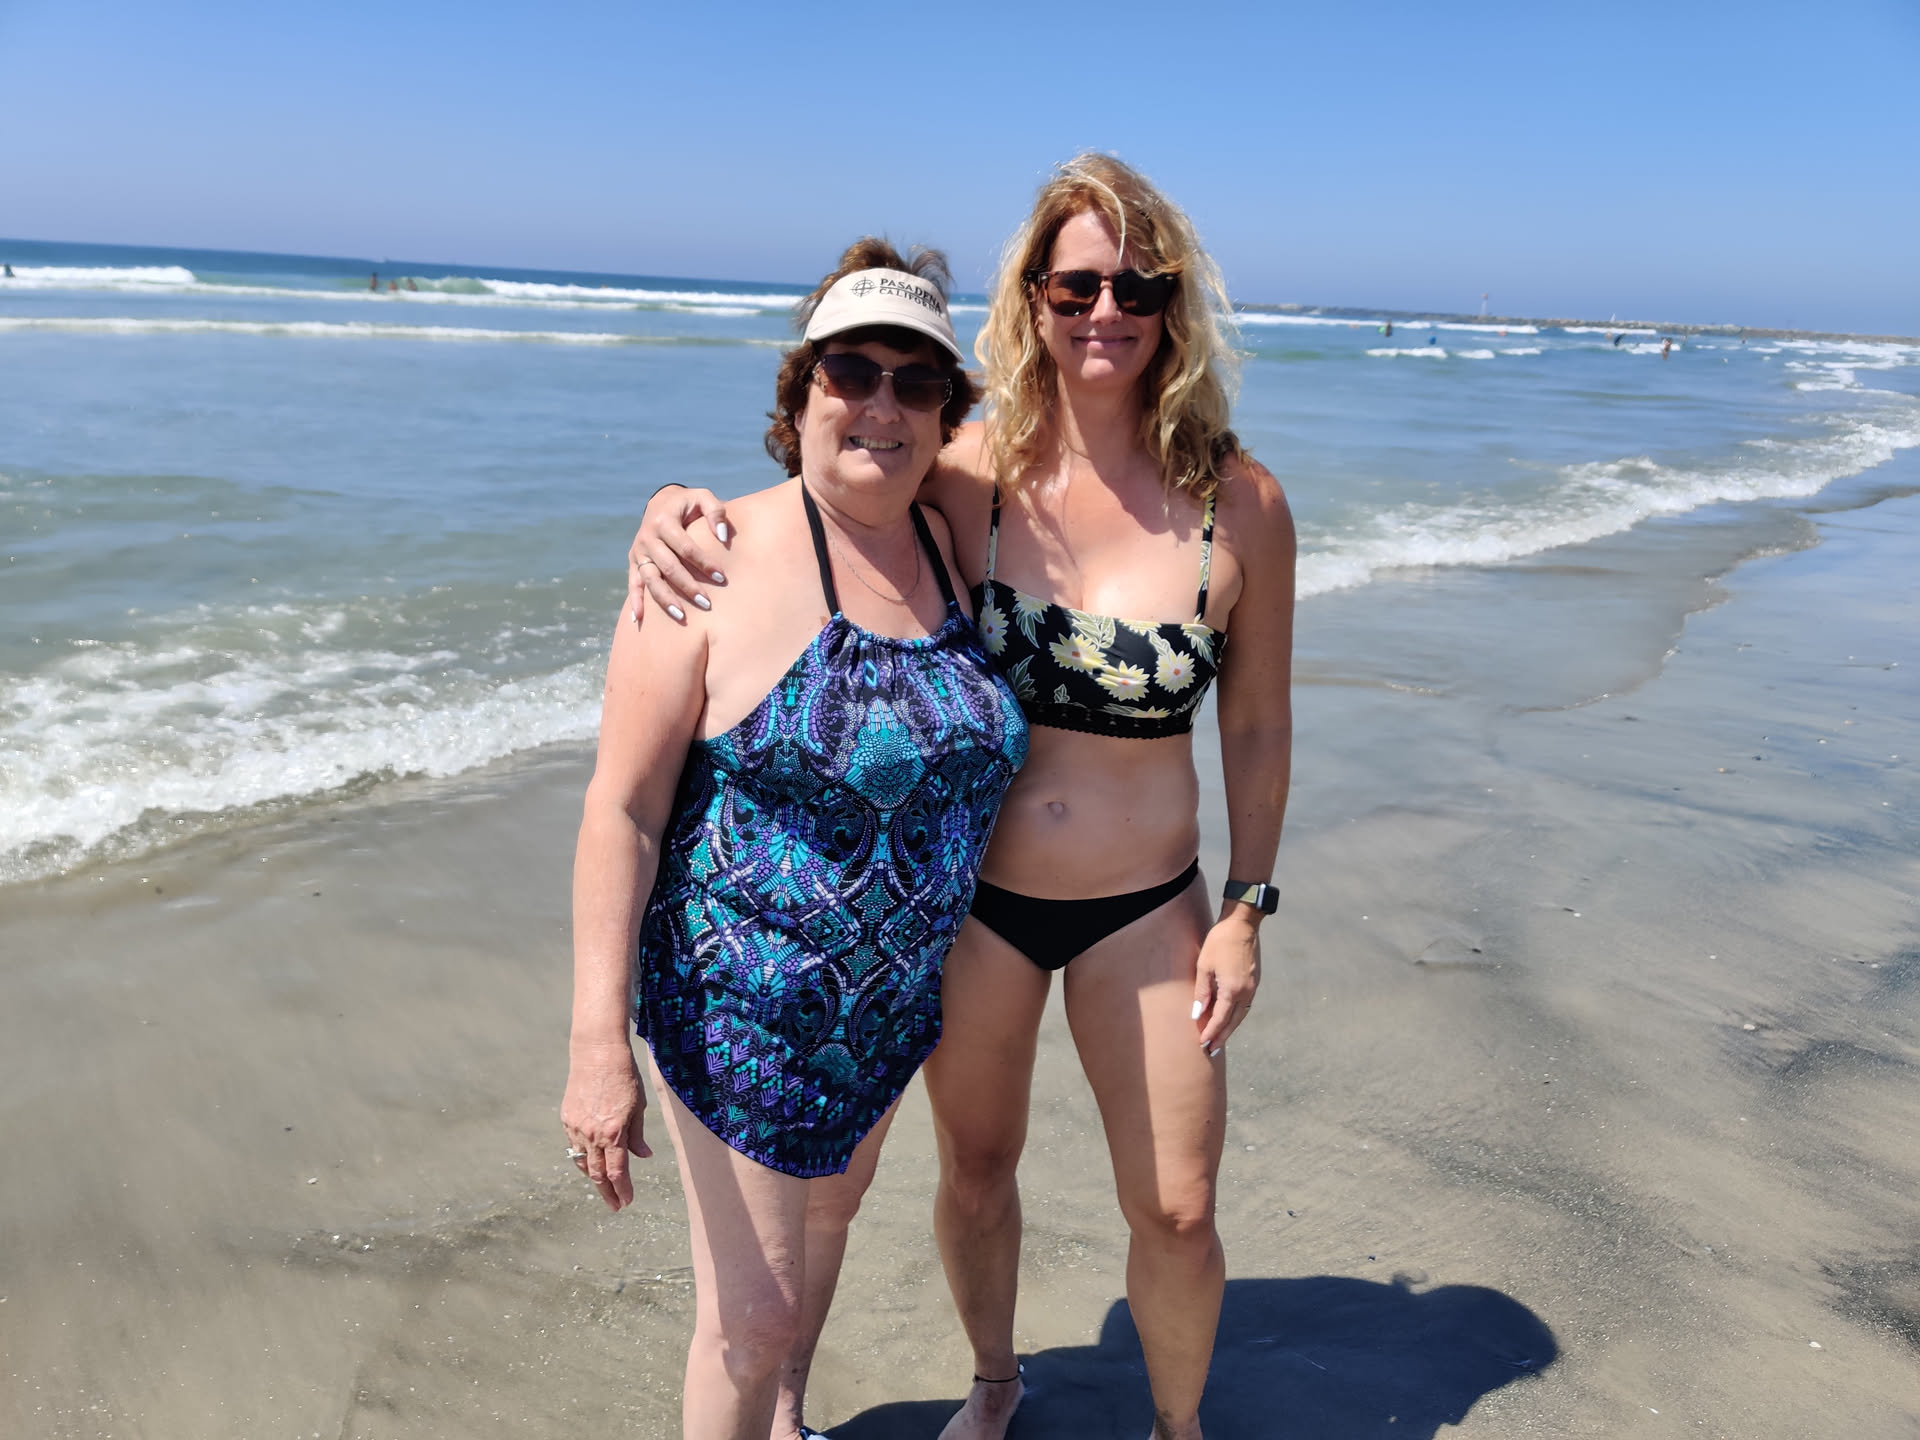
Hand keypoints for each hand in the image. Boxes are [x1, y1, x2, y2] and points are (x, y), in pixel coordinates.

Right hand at [561, 1039, 652, 1211]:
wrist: (597, 1054)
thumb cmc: (624, 1077)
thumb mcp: (638, 1106)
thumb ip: (638, 1135)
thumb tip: (642, 1156)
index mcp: (613, 1132)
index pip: (618, 1172)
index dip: (622, 1189)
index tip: (627, 1201)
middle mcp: (592, 1134)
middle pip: (598, 1174)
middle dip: (607, 1192)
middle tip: (615, 1205)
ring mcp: (576, 1127)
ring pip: (583, 1162)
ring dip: (594, 1178)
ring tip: (604, 1187)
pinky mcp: (567, 1119)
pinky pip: (574, 1147)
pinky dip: (583, 1158)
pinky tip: (591, 1163)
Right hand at [626, 485, 733, 627]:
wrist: (660, 503)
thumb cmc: (688, 505)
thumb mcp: (703, 498)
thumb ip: (716, 512)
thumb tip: (723, 537)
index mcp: (664, 520)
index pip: (686, 547)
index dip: (704, 562)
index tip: (722, 577)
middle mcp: (647, 537)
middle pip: (669, 567)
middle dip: (687, 586)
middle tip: (706, 603)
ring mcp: (639, 551)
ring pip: (650, 579)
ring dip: (665, 599)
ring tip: (681, 617)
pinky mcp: (634, 562)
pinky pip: (633, 584)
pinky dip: (635, 602)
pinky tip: (639, 620)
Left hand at [1192, 914, 1260, 1055]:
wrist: (1242, 925)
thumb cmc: (1220, 942)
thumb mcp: (1204, 966)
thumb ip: (1202, 992)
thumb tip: (1197, 1014)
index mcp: (1232, 990)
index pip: (1220, 1018)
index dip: (1210, 1032)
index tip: (1202, 1043)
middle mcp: (1246, 992)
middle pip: (1233, 1022)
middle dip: (1222, 1037)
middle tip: (1212, 1050)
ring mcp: (1253, 988)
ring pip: (1241, 1015)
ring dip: (1230, 1028)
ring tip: (1219, 1039)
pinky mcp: (1255, 982)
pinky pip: (1245, 1005)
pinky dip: (1236, 1016)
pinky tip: (1229, 1019)